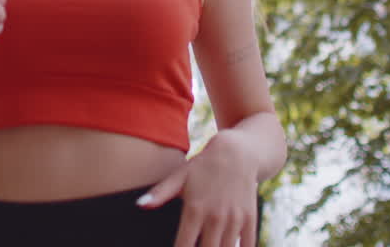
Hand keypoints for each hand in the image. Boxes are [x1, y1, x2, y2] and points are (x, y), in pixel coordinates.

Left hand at [137, 131, 258, 246]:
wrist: (236, 152)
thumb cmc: (203, 166)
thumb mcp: (180, 176)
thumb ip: (160, 193)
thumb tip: (140, 204)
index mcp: (194, 209)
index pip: (184, 245)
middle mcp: (215, 216)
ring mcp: (234, 218)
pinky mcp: (250, 218)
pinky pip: (248, 245)